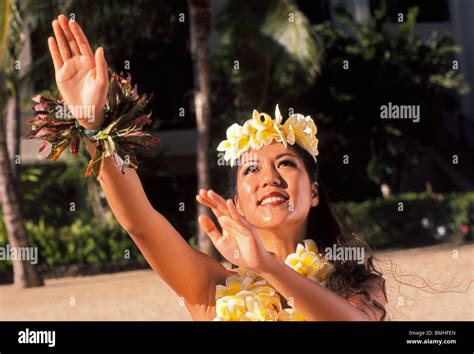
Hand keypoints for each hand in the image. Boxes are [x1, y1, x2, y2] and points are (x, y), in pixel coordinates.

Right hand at [48, 14, 108, 128]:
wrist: (87, 111)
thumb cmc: (99, 98)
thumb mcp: (102, 81)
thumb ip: (101, 65)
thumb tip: (100, 48)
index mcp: (91, 63)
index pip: (83, 44)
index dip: (77, 33)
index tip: (72, 22)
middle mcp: (80, 63)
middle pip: (72, 43)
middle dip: (67, 30)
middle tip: (61, 17)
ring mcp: (70, 68)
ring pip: (63, 48)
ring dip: (59, 36)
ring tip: (55, 23)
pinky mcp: (61, 75)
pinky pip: (57, 59)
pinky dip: (54, 49)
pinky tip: (52, 39)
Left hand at [196, 189, 272, 271]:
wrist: (253, 264)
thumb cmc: (237, 252)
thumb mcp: (219, 241)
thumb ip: (210, 230)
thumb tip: (200, 216)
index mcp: (227, 223)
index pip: (216, 209)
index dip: (208, 202)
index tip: (198, 196)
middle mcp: (233, 220)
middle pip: (221, 206)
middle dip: (212, 199)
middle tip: (202, 191)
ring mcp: (241, 223)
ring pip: (229, 209)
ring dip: (219, 201)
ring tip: (210, 193)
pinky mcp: (248, 229)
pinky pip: (240, 219)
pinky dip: (234, 211)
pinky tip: (228, 203)